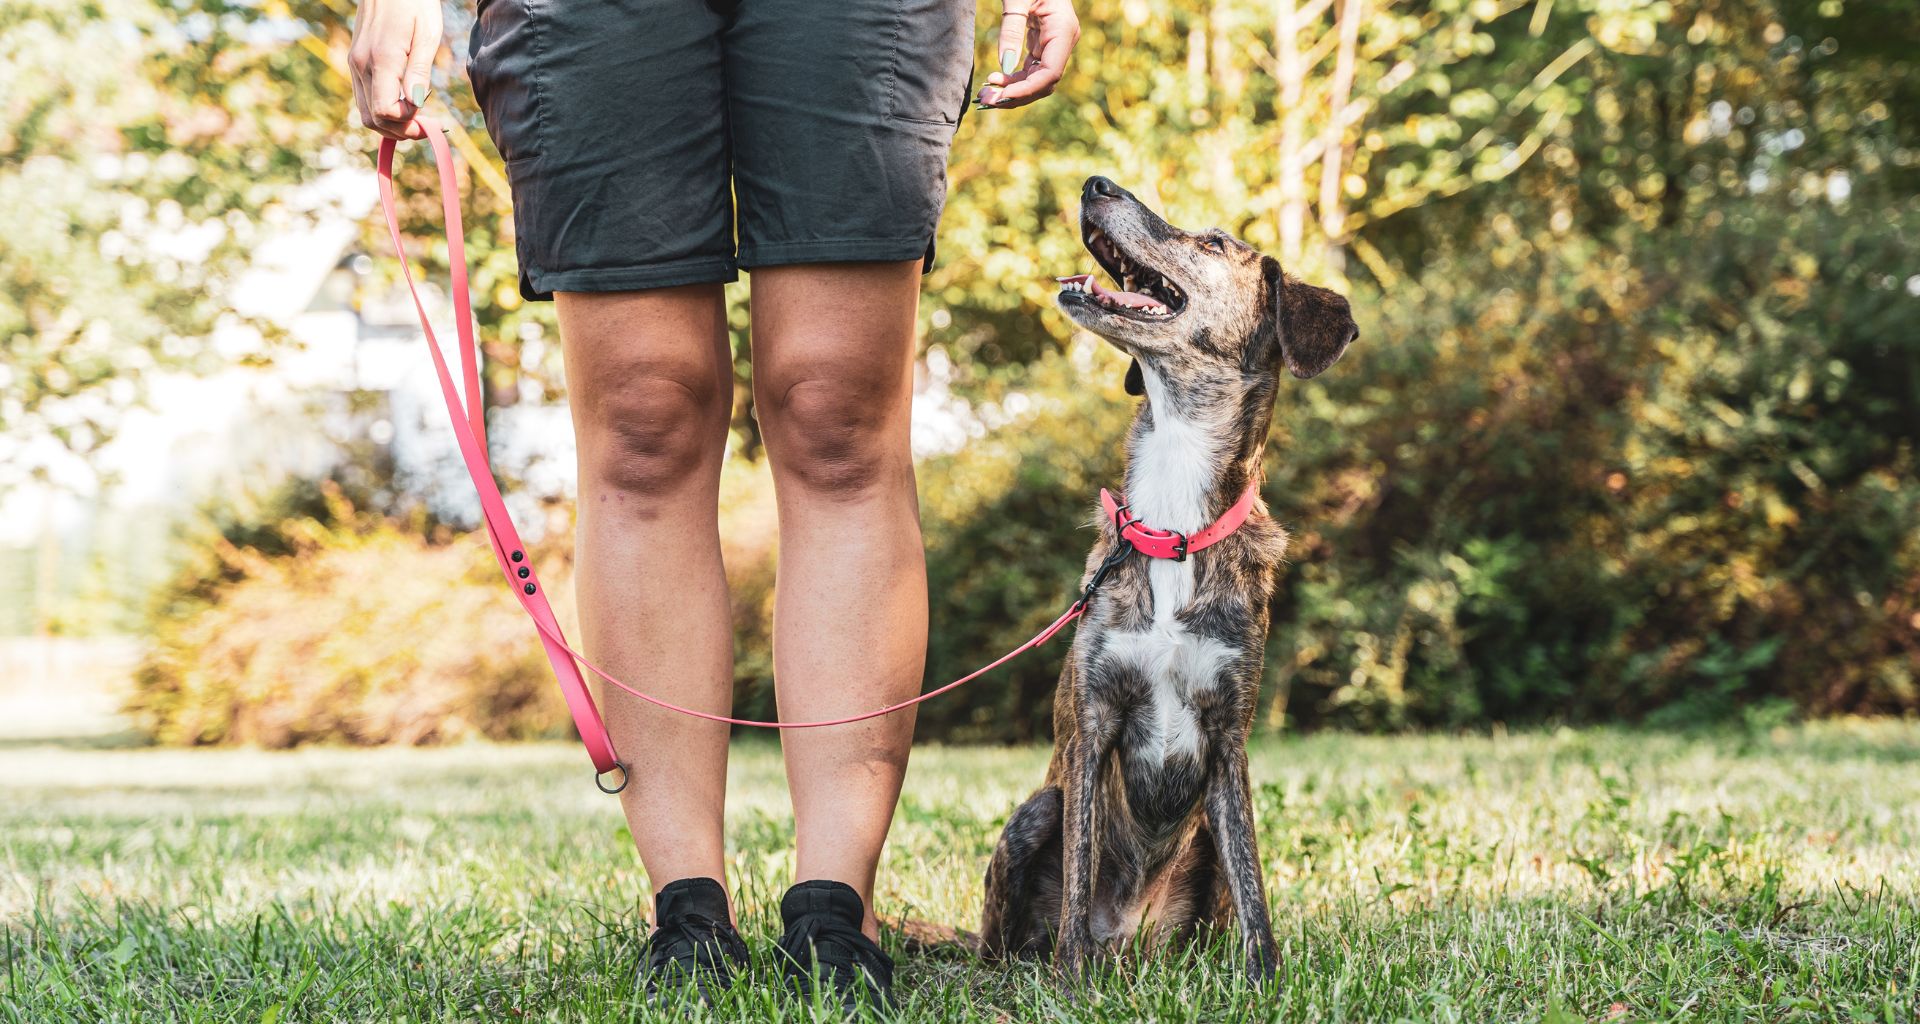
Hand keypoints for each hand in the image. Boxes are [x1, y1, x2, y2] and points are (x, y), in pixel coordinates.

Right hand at [349, 0, 442, 139]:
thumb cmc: (414, 3)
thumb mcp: (427, 34)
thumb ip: (419, 71)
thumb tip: (417, 104)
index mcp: (381, 60)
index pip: (386, 111)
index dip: (408, 121)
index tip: (429, 115)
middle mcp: (361, 66)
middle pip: (373, 120)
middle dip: (400, 131)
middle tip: (427, 128)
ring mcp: (355, 65)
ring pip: (366, 113)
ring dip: (391, 124)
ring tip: (417, 119)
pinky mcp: (355, 63)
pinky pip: (364, 98)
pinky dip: (383, 110)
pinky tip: (404, 104)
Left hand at [977, 0, 1079, 108]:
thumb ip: (1011, 30)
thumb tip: (1004, 66)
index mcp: (1063, 30)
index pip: (1049, 73)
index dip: (1026, 90)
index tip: (1001, 95)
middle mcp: (1063, 41)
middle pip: (1043, 82)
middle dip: (1016, 95)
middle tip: (987, 100)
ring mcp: (1054, 43)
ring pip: (1036, 79)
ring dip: (1012, 90)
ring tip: (986, 94)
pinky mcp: (1043, 43)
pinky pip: (1031, 69)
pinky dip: (1013, 78)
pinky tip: (995, 80)